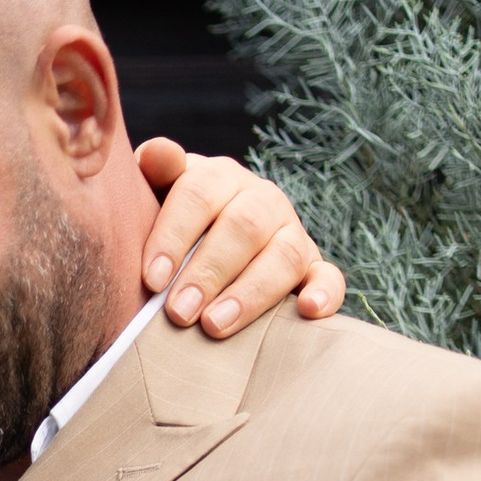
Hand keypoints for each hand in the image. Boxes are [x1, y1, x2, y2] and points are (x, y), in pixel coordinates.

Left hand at [134, 138, 345, 336]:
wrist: (210, 245)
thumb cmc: (175, 229)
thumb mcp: (157, 197)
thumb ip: (155, 175)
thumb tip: (157, 154)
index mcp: (220, 178)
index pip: (199, 194)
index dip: (174, 235)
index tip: (152, 279)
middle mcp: (262, 201)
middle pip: (243, 227)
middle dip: (209, 271)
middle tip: (179, 313)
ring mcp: (291, 234)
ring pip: (283, 256)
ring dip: (250, 294)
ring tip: (214, 326)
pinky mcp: (313, 269)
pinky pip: (328, 277)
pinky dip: (325, 292)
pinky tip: (309, 311)